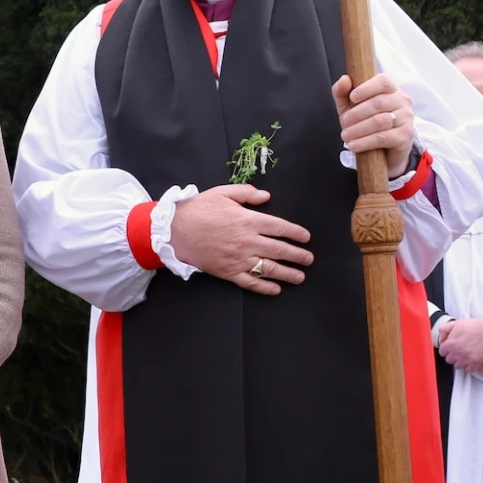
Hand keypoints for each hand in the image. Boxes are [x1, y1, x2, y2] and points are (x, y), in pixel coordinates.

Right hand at [167, 184, 312, 295]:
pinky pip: (250, 282)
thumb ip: (246, 193)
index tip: (306, 238)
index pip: (279, 227)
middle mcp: (247, 241)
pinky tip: (276, 289)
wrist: (174, 231)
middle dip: (298, 255)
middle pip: (279, 250)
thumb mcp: (222, 193)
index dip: (296, 233)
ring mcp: (238, 259)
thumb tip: (267, 197)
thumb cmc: (198, 210)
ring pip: (269, 268)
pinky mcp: (228, 272)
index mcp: (248, 220)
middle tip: (308, 259)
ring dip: (288, 274)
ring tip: (300, 277)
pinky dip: (264, 287)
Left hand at [333, 72, 415, 176]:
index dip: (366, 88)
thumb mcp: (350, 105)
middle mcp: (402, 100)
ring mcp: (406, 118)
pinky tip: (354, 145)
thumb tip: (344, 79)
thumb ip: (343, 92)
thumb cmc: (365, 121)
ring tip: (346, 135)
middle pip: (379, 103)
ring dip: (358, 129)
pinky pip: (384, 137)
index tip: (352, 98)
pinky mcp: (406, 135)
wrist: (383, 148)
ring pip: (380, 121)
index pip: (383, 81)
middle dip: (357, 113)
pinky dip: (365, 142)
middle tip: (344, 122)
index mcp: (391, 88)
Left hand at [437, 312, 482, 383]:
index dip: (446, 349)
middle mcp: (457, 352)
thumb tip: (441, 339)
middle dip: (453, 355)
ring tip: (466, 355)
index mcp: (450, 343)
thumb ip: (444, 330)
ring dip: (461, 361)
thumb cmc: (476, 326)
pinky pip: (468, 370)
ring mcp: (466, 359)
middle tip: (459, 351)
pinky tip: (472, 359)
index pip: (442, 352)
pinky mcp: (475, 363)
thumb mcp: (456, 323)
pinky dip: (470, 366)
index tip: (450, 348)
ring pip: (458, 366)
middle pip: (449, 360)